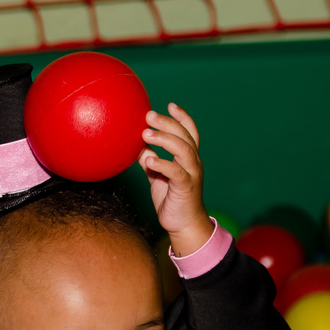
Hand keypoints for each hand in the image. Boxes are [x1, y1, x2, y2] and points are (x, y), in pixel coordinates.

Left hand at [138, 104, 213, 255]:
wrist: (183, 225)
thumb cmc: (171, 199)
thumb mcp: (157, 176)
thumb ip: (150, 159)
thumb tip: (136, 146)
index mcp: (188, 157)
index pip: (189, 132)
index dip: (182, 117)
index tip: (169, 104)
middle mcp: (193, 162)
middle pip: (185, 135)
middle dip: (167, 123)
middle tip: (149, 115)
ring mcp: (191, 173)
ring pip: (183, 149)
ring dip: (164, 139)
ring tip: (146, 134)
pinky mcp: (186, 187)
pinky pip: (176, 171)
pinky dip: (162, 164)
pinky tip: (148, 160)